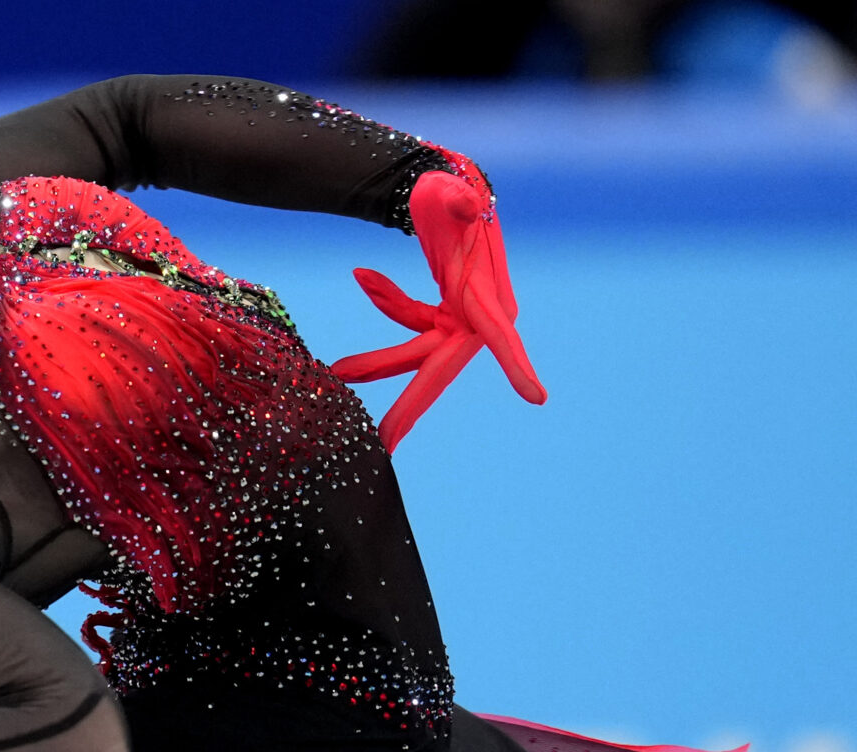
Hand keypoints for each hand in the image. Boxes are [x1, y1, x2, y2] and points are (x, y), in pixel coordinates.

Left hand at [330, 170, 546, 450]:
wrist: (444, 184)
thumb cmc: (449, 189)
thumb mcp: (450, 191)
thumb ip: (459, 200)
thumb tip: (468, 200)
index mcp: (485, 296)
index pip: (500, 335)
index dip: (517, 365)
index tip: (537, 396)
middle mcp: (478, 316)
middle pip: (434, 365)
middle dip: (409, 407)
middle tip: (382, 443)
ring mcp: (460, 318)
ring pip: (415, 351)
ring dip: (375, 361)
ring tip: (337, 369)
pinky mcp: (444, 314)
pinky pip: (411, 322)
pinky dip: (386, 300)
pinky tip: (363, 275)